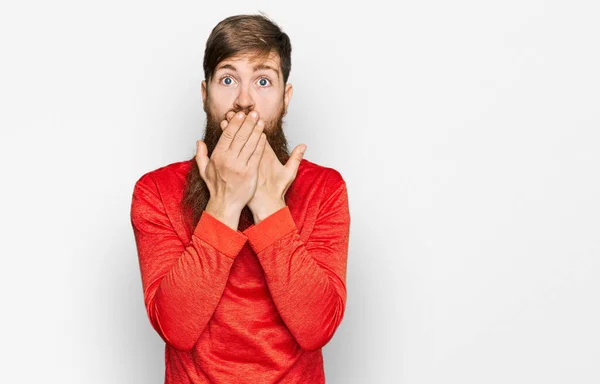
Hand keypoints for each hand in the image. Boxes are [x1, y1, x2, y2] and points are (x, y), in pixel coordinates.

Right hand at [195, 111, 266, 228]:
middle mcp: (228, 160)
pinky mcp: (250, 173)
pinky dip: (260, 144)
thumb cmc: (216, 188)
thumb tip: (199, 142)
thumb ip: (201, 155)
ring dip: (256, 130)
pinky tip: (263, 136)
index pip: (227, 135)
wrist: (225, 205)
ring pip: (249, 144)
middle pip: (239, 136)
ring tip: (261, 121)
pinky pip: (256, 155)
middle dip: (248, 123)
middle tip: (253, 112)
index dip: (234, 123)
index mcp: (217, 157)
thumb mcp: (204, 171)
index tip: (239, 114)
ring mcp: (239, 166)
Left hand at [222, 111, 305, 223]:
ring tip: (225, 119)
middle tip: (232, 112)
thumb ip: (296, 159)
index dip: (251, 125)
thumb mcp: (289, 174)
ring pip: (237, 144)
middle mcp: (253, 158)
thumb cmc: (276, 190)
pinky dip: (228, 146)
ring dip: (231, 132)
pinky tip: (222, 137)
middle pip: (245, 138)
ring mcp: (245, 164)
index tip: (246, 114)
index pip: (257, 136)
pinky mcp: (240, 170)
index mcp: (266, 156)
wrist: (265, 205)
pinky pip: (233, 155)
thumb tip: (303, 145)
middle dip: (239, 124)